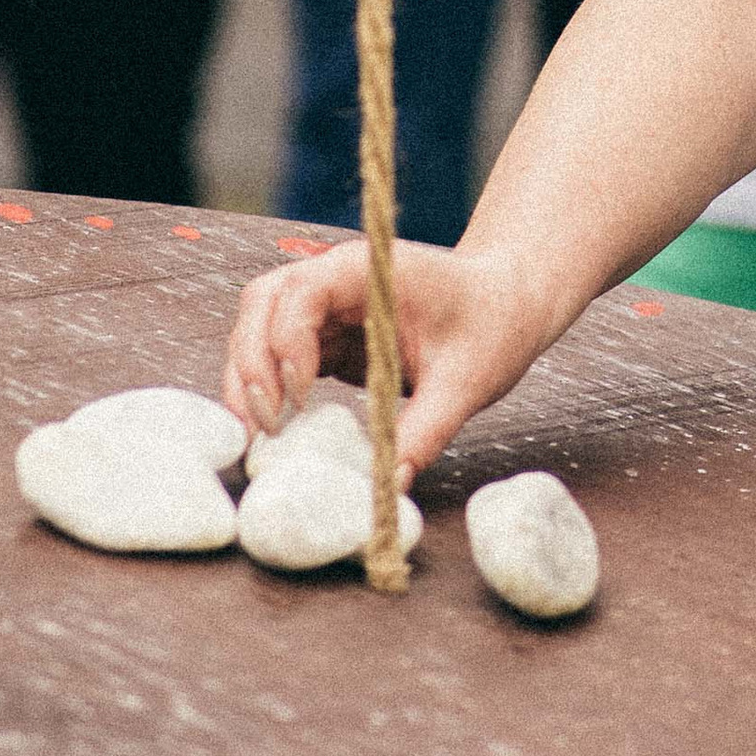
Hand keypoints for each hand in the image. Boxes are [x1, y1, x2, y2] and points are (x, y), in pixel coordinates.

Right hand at [224, 234, 553, 480]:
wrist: (506, 306)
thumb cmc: (493, 325)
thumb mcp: (467, 382)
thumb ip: (426, 430)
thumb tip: (390, 486)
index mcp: (367, 269)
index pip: (301, 291)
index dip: (287, 340)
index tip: (299, 395)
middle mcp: (336, 280)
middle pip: (263, 306)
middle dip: (251, 364)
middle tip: (262, 430)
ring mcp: (327, 308)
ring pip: (259, 330)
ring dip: (249, 379)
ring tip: (258, 436)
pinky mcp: (326, 338)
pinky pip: (279, 357)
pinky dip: (268, 391)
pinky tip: (274, 431)